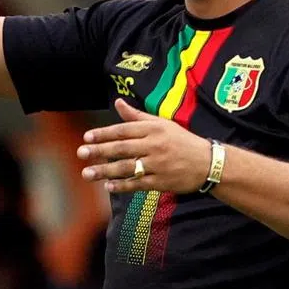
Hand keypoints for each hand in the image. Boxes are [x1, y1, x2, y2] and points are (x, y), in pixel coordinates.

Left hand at [78, 99, 213, 193]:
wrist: (207, 163)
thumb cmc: (181, 141)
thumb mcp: (162, 124)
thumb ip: (137, 116)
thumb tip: (118, 102)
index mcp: (154, 129)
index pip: (124, 130)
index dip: (104, 134)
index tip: (87, 137)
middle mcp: (154, 145)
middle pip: (122, 148)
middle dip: (100, 151)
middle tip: (81, 153)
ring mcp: (158, 165)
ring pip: (127, 167)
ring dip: (105, 171)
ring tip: (87, 173)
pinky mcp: (161, 181)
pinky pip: (138, 184)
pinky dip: (123, 185)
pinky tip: (108, 186)